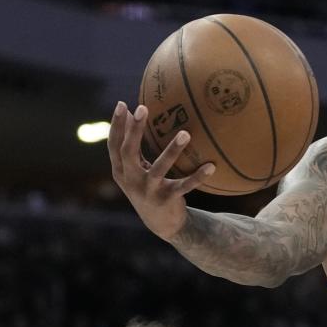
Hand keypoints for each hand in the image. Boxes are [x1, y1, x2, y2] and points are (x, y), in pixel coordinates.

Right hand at [108, 102, 214, 240]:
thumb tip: (128, 110)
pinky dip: (198, 177)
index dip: (116, 125)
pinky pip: (184, 186)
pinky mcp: (167, 200)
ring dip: (172, 151)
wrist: (160, 223)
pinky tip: (211, 166)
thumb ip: (131, 143)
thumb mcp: (135, 167)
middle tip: (142, 108)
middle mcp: (131, 180)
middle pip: (128, 152)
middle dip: (134, 130)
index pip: (114, 145)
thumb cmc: (146, 186)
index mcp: (121, 171)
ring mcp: (149, 191)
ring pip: (159, 169)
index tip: (122, 104)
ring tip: (185, 133)